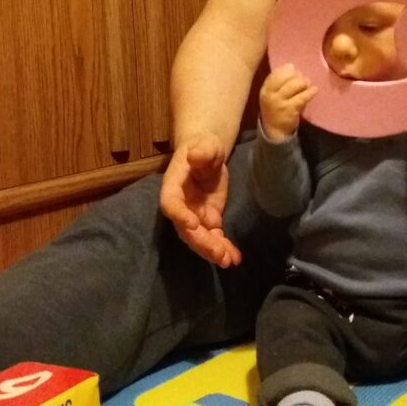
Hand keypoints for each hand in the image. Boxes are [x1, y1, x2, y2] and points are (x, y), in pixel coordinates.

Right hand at [159, 134, 241, 267]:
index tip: (192, 224)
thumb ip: (202, 150)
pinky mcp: (210, 220)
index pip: (170, 204)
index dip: (178, 215)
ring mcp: (195, 215)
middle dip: (201, 243)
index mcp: (174, 186)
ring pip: (200, 239)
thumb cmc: (204, 147)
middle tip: (218, 254)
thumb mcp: (206, 144)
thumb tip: (195, 156)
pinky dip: (225, 249)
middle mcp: (182, 206)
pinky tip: (236, 258)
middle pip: (186, 229)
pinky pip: (215, 238)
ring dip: (212, 251)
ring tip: (228, 261)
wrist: (209, 155)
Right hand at [259, 64, 317, 140]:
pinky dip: (310, 92)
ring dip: (303, 82)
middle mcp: (270, 95)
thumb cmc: (274, 108)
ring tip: (308, 83)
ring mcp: (280, 103)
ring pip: (294, 86)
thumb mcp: (271, 94)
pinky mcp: (290, 110)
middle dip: (296, 75)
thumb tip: (291, 66)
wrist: (274, 130)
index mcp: (265, 89)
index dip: (286, 69)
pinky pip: (302, 98)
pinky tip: (315, 89)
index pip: (275, 74)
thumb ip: (278, 81)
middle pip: (285, 78)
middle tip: (302, 77)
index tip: (293, 68)